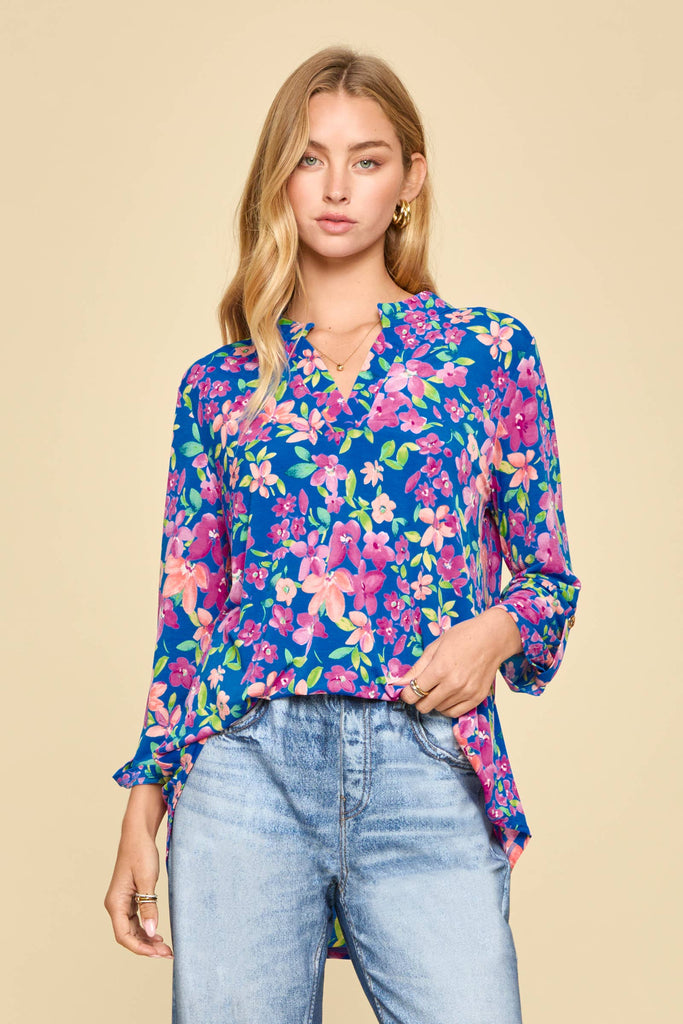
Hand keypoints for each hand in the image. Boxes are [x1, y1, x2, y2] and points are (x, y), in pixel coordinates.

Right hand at [104, 824, 173, 958]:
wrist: (137, 834)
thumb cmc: (141, 853)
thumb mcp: (147, 879)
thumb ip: (148, 906)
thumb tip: (151, 931)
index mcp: (115, 903)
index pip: (124, 936)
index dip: (140, 948)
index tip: (157, 953)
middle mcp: (115, 905)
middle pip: (128, 936)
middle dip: (146, 947)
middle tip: (167, 953)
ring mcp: (121, 902)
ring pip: (132, 930)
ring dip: (147, 940)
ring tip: (165, 948)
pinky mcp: (129, 898)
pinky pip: (135, 920)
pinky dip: (146, 929)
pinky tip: (157, 934)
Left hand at [394, 607, 521, 717]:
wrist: (492, 638)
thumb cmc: (463, 637)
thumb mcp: (435, 647)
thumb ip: (417, 668)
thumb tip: (397, 682)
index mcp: (439, 669)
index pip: (413, 693)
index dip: (406, 693)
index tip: (407, 690)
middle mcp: (453, 684)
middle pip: (424, 705)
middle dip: (419, 699)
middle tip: (423, 688)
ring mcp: (466, 693)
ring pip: (439, 710)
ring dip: (434, 702)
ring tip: (439, 687)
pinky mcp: (477, 698)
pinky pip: (455, 713)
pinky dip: (447, 707)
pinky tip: (448, 696)